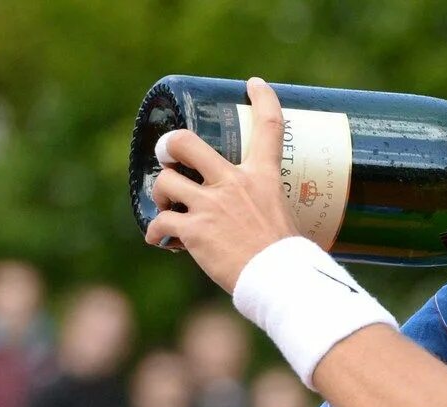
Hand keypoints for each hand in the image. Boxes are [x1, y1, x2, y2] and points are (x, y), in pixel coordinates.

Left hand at [145, 77, 298, 293]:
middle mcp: (233, 183)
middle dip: (169, 147)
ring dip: (160, 196)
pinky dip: (157, 234)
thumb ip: (267, 209)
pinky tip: (162, 242)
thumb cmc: (289, 258)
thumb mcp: (286, 219)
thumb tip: (267, 222)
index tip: (254, 85)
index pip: (269, 129)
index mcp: (263, 178)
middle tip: (169, 158)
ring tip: (167, 210)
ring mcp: (210, 205)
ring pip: (164, 182)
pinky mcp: (193, 230)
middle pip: (185, 143)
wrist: (282, 280)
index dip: (263, 100)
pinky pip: (159, 224)